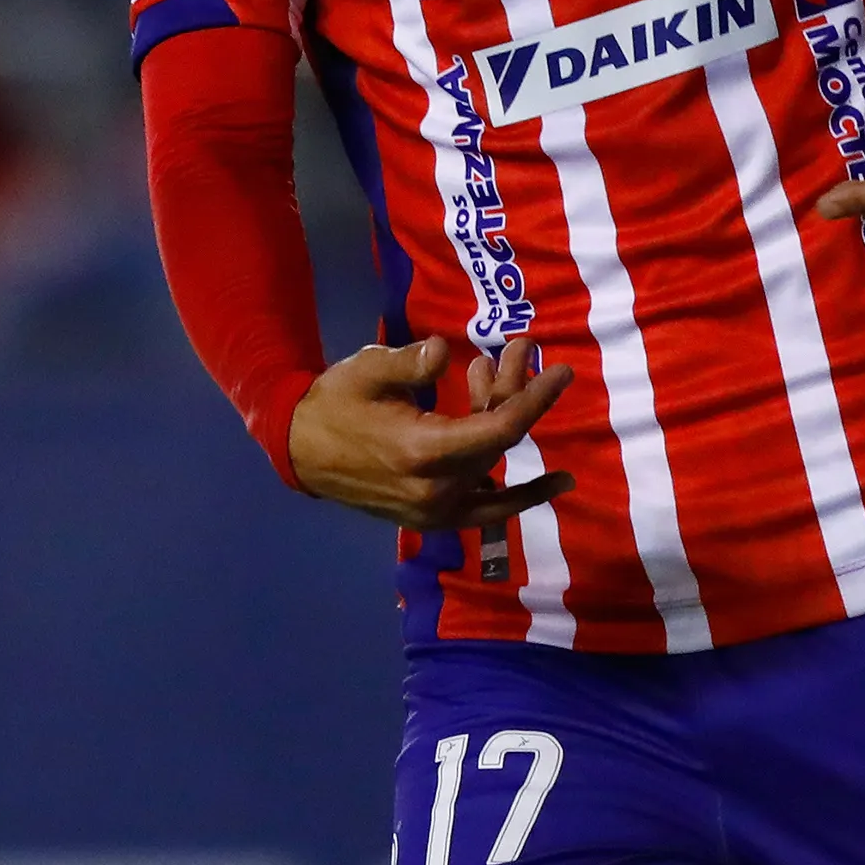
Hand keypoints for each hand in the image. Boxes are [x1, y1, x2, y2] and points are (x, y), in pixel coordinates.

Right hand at [289, 335, 575, 530]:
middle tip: (518, 348)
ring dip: (504, 419)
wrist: (301, 450)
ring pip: (494, 465)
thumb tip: (444, 350)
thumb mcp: (368, 371)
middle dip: (514, 389)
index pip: (500, 428)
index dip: (537, 398)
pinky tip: (555, 482)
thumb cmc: (334, 404)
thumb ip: (411, 363)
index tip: (563, 371)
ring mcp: (435, 510)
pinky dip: (519, 496)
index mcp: (422, 450)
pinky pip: (487, 510)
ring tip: (496, 374)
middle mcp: (436, 488)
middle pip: (499, 439)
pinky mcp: (432, 517)